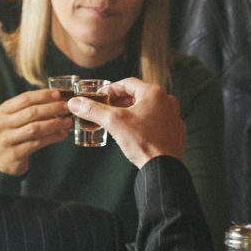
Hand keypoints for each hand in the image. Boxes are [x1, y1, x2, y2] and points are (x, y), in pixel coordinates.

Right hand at [0, 86, 73, 177]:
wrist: (6, 158)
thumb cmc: (18, 132)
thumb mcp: (21, 117)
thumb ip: (37, 106)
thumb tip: (62, 94)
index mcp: (4, 110)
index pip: (25, 98)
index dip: (43, 95)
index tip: (59, 94)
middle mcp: (3, 123)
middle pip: (31, 112)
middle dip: (52, 108)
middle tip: (68, 107)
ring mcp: (8, 139)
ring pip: (34, 128)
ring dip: (54, 123)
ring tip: (68, 121)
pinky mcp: (15, 153)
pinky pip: (37, 143)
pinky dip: (52, 138)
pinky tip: (62, 134)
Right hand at [66, 78, 186, 168]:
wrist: (163, 167)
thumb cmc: (142, 142)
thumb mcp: (113, 122)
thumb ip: (93, 110)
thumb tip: (75, 103)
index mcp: (154, 93)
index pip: (127, 83)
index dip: (111, 89)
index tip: (100, 96)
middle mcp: (167, 101)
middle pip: (138, 95)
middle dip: (120, 102)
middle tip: (107, 109)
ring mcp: (173, 116)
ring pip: (148, 108)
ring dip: (132, 112)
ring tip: (118, 121)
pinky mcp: (175, 130)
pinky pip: (157, 121)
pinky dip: (144, 123)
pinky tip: (134, 132)